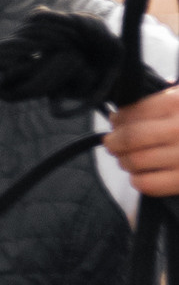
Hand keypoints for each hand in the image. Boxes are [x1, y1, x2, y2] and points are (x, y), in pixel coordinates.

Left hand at [107, 83, 178, 197]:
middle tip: (111, 143)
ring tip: (126, 158)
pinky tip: (140, 174)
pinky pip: (147, 184)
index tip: (114, 122)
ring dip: (124, 161)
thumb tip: (120, 114)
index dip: (118, 119)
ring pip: (135, 162)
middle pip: (130, 138)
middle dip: (114, 142)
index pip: (133, 112)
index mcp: (177, 102)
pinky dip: (137, 180)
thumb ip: (158, 99)